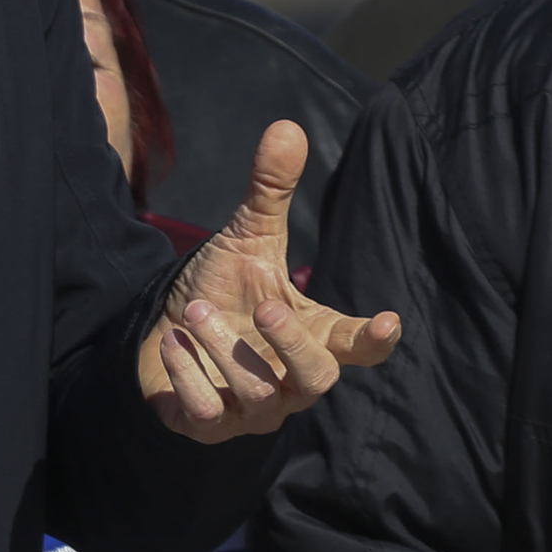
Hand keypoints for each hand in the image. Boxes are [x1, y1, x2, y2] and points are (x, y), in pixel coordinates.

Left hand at [139, 121, 401, 438]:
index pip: (356, 346)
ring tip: (198, 313)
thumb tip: (287, 126)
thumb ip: (270, 193)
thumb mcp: (247, 239)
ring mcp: (253, 409)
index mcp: (312, 335)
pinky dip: (191, 380)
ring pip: (261, 397)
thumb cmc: (223, 290)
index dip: (374, 339)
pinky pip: (210, 416)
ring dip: (228, 352)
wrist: (164, 330)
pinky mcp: (209, 425)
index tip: (387, 322)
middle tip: (264, 307)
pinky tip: (174, 344)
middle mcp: (290, 380)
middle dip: (293, 344)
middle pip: (318, 380)